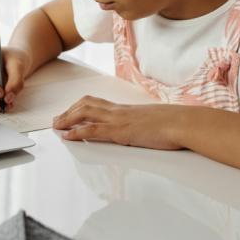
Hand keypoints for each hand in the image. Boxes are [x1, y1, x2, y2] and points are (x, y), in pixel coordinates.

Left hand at [52, 96, 186, 149]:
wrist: (183, 123)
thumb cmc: (174, 124)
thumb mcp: (154, 122)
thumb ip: (143, 124)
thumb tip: (142, 130)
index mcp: (126, 109)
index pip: (98, 102)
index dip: (81, 106)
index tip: (70, 112)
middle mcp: (119, 111)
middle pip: (86, 104)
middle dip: (69, 111)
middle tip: (56, 120)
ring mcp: (119, 119)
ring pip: (85, 113)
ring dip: (67, 119)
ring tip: (56, 126)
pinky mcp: (120, 131)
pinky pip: (93, 129)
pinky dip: (77, 132)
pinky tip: (67, 136)